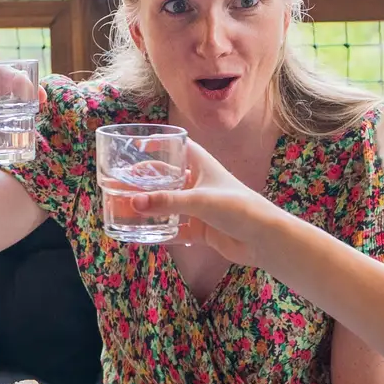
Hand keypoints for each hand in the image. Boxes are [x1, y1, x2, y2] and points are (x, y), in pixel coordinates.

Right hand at [133, 141, 283, 268]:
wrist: (263, 239)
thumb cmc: (238, 207)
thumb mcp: (199, 201)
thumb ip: (167, 202)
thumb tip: (134, 203)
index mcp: (201, 165)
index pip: (177, 147)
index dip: (158, 144)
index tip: (135, 146)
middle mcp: (198, 183)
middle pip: (167, 178)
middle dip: (145, 182)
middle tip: (120, 185)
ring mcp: (199, 206)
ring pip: (169, 204)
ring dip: (151, 208)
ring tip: (125, 210)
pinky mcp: (201, 228)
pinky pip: (176, 228)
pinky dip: (161, 231)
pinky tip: (143, 235)